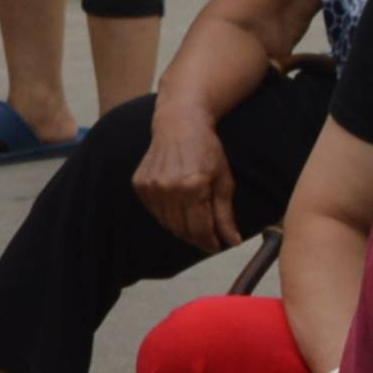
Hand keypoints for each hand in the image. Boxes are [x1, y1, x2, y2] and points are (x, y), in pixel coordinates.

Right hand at [132, 104, 237, 252]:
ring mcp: (151, 186)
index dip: (210, 242)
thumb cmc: (206, 150)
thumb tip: (232, 241)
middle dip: (197, 238)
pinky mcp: (140, 184)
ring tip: (194, 225)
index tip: (217, 247)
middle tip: (207, 240)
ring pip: (167, 223)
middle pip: (182, 229)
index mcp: (194, 186)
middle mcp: (169, 188)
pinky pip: (155, 211)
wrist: (179, 125)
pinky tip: (178, 208)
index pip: (200, 228)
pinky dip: (167, 215)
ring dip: (181, 229)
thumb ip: (225, 213)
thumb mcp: (223, 180)